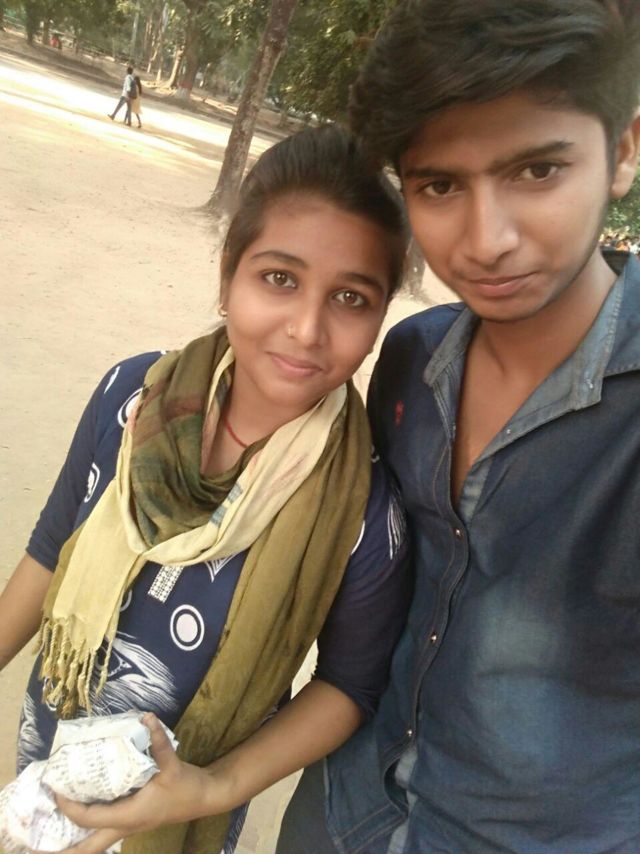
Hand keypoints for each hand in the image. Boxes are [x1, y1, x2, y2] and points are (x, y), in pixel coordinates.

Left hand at [48, 713, 226, 853]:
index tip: (55, 789)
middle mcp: (124, 826)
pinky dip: (87, 827)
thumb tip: (147, 717)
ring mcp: (128, 827)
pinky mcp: (132, 820)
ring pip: (95, 843)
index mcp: (129, 816)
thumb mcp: (172, 764)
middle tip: (38, 843)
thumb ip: (158, 742)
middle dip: (64, 849)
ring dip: (75, 840)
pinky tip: (81, 813)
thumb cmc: (186, 786)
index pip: (89, 817)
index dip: (69, 806)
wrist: (205, 798)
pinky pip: (103, 830)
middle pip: (87, 848)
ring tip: (54, 831)